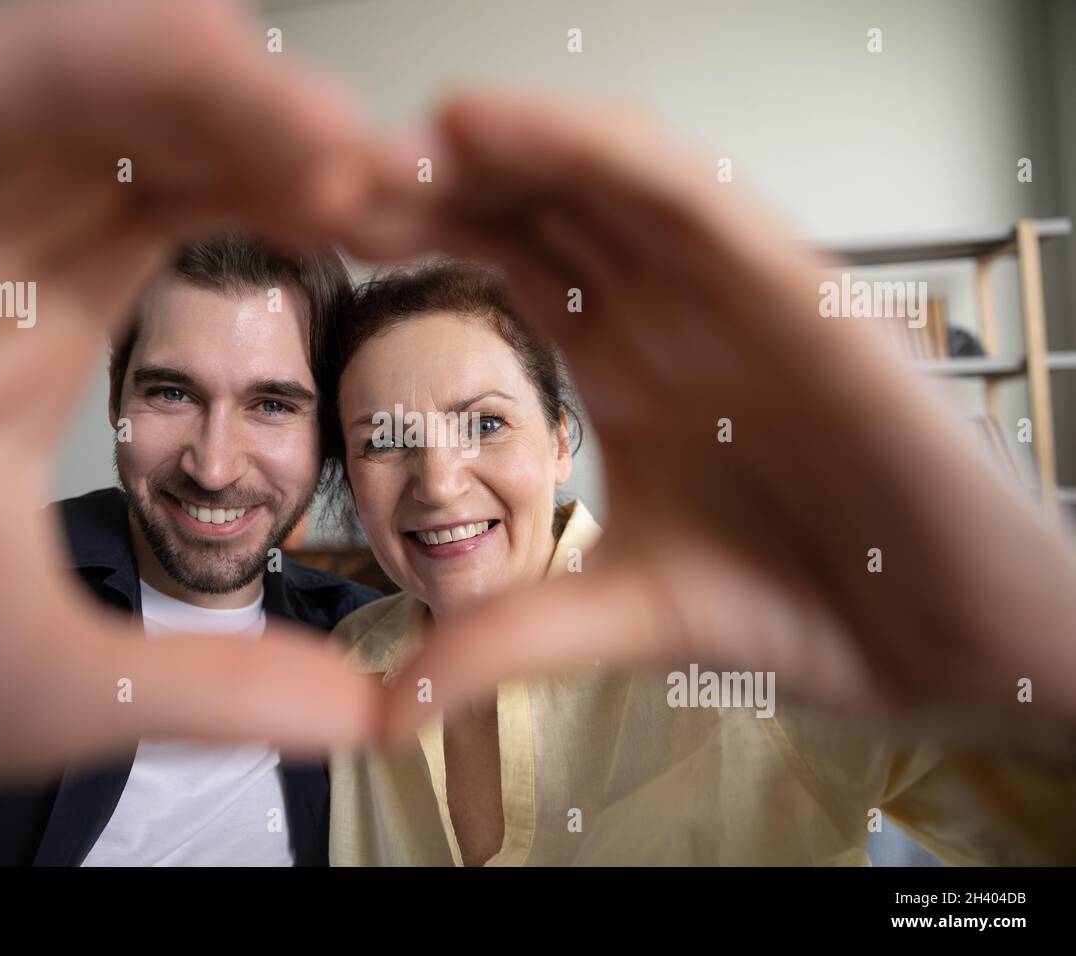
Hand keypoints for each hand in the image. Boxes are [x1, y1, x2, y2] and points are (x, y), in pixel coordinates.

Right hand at [0, 0, 378, 822]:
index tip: (408, 226)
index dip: (303, 203)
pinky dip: (84, 56)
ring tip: (336, 135)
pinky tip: (203, 53)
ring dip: (215, 90)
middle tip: (407, 177)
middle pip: (155, 137)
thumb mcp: (54, 677)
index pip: (190, 217)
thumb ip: (214, 685)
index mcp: (26, 323)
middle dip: (285, 140)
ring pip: (78, 89)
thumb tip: (362, 713)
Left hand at [345, 92, 1075, 752]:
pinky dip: (588, 150)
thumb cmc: (803, 610)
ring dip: (498, 148)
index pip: (512, 271)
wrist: (941, 642)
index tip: (322, 225)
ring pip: (602, 179)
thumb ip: (506, 641)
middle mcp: (672, 315)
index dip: (420, 238)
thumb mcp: (623, 617)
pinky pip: (682, 191)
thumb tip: (390, 708)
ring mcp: (730, 294)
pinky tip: (491, 125)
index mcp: (629, 372)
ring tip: (398, 137)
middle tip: (324, 170)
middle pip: (541, 209)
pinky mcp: (793, 287)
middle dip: (437, 182)